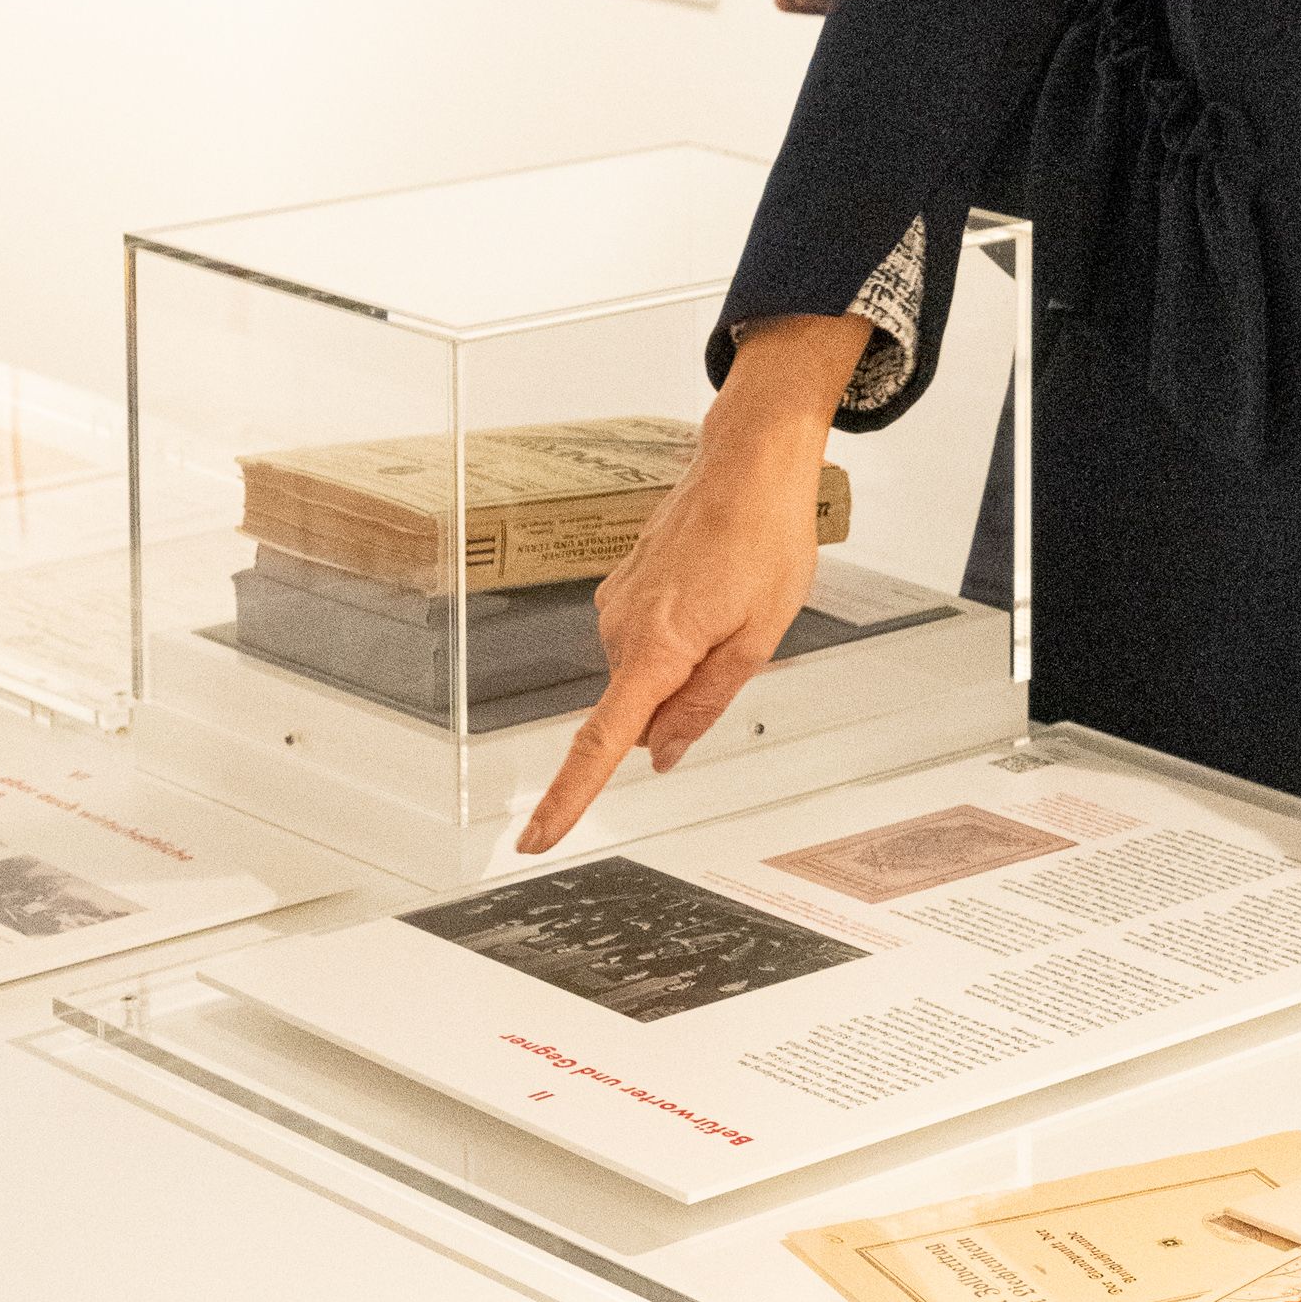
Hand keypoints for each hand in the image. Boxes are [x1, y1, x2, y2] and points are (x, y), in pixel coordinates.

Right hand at [516, 316, 869, 854]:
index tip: (535, 838)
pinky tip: (717, 588)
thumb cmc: (765, 541)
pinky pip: (647, 636)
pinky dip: (680, 633)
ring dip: (687, 660)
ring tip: (735, 603)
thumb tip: (661, 755)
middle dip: (682, 700)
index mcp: (654, 649)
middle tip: (739, 642)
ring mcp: (616, 603)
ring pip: (647, 671)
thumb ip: (705, 704)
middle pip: (639, 707)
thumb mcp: (758, 638)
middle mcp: (619, 628)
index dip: (567, 796)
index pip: (599, 741)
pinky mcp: (622, 583)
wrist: (747, 463)